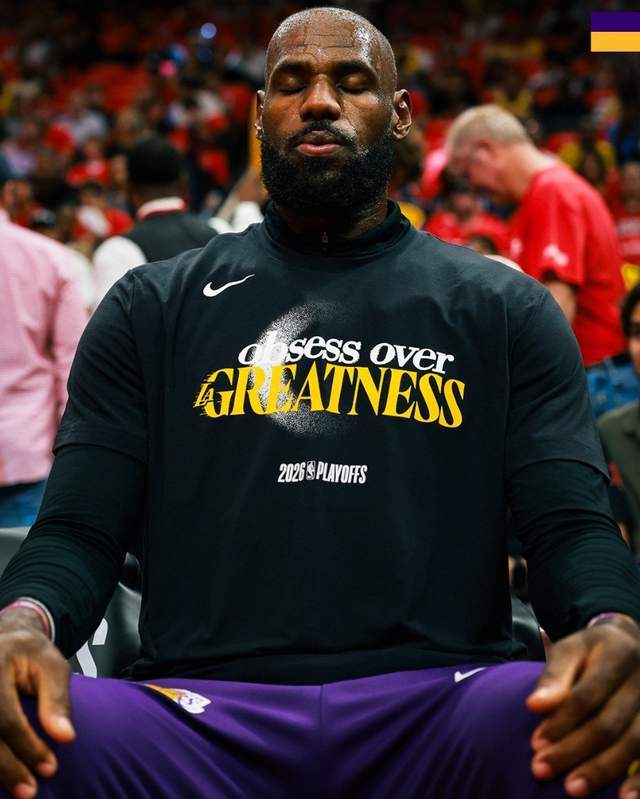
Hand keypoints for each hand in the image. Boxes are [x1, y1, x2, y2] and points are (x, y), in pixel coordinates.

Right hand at [0, 609, 74, 797]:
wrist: (6, 638)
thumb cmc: (32, 653)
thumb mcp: (53, 665)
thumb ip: (57, 698)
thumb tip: (66, 737)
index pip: (6, 717)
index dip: (27, 746)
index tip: (49, 768)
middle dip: (7, 767)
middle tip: (30, 792)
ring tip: (19, 790)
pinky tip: (2, 776)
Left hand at [526, 614, 639, 797]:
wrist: (630, 644)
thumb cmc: (591, 651)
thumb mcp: (569, 650)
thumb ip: (554, 676)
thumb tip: (534, 705)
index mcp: (617, 655)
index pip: (587, 696)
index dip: (561, 722)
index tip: (536, 744)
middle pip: (608, 724)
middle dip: (573, 750)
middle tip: (542, 769)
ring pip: (632, 743)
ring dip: (602, 770)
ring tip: (573, 789)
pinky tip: (624, 798)